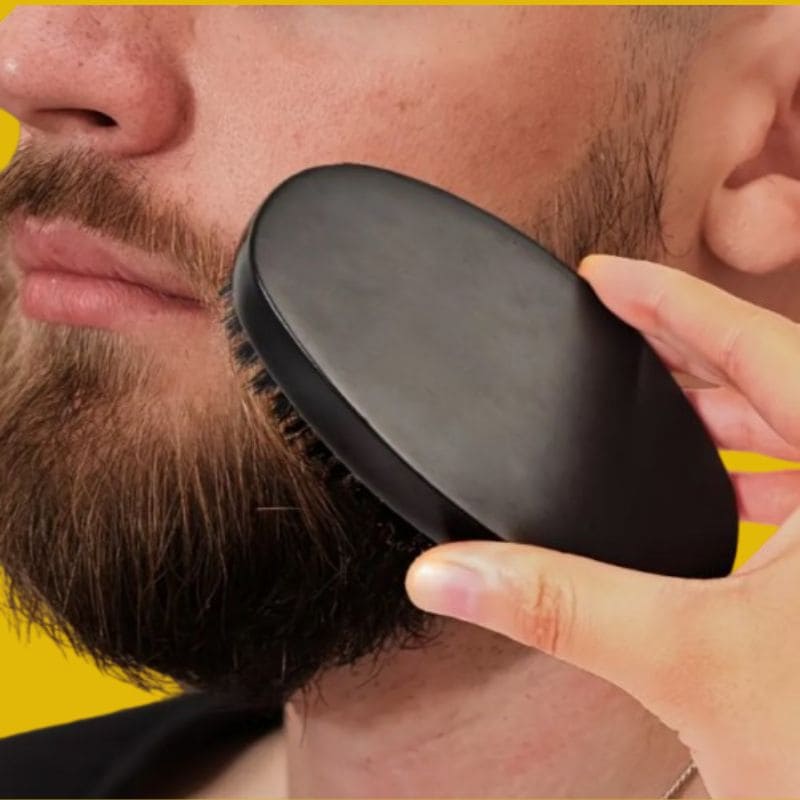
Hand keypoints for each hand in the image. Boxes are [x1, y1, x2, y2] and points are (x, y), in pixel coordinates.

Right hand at [405, 255, 799, 797]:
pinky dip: (749, 464)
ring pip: (792, 426)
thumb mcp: (684, 659)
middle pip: (773, 376)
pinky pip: (799, 480)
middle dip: (685, 350)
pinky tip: (712, 484)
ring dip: (720, 408)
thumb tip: (450, 573)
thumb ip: (558, 605)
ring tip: (649, 398)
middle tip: (614, 331)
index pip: (757, 345)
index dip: (671, 301)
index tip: (608, 275)